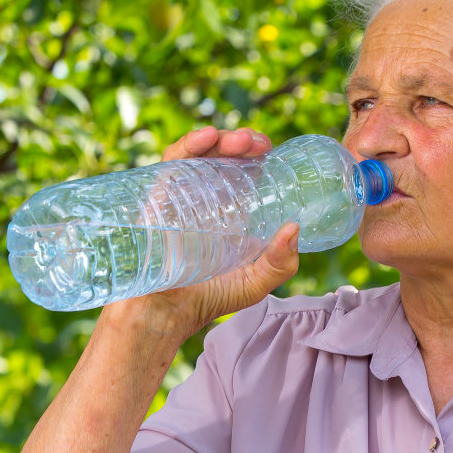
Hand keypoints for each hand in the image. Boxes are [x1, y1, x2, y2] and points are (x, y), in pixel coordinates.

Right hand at [102, 125, 299, 342]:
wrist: (164, 313)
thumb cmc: (208, 299)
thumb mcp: (255, 283)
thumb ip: (280, 263)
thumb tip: (294, 228)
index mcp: (230, 213)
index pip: (244, 172)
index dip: (258, 156)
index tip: (272, 152)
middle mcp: (205, 199)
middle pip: (223, 156)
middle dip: (243, 142)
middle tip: (261, 144)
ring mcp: (181, 195)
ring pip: (200, 153)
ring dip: (221, 139)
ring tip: (242, 141)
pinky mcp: (159, 195)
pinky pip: (171, 162)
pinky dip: (188, 145)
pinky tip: (206, 138)